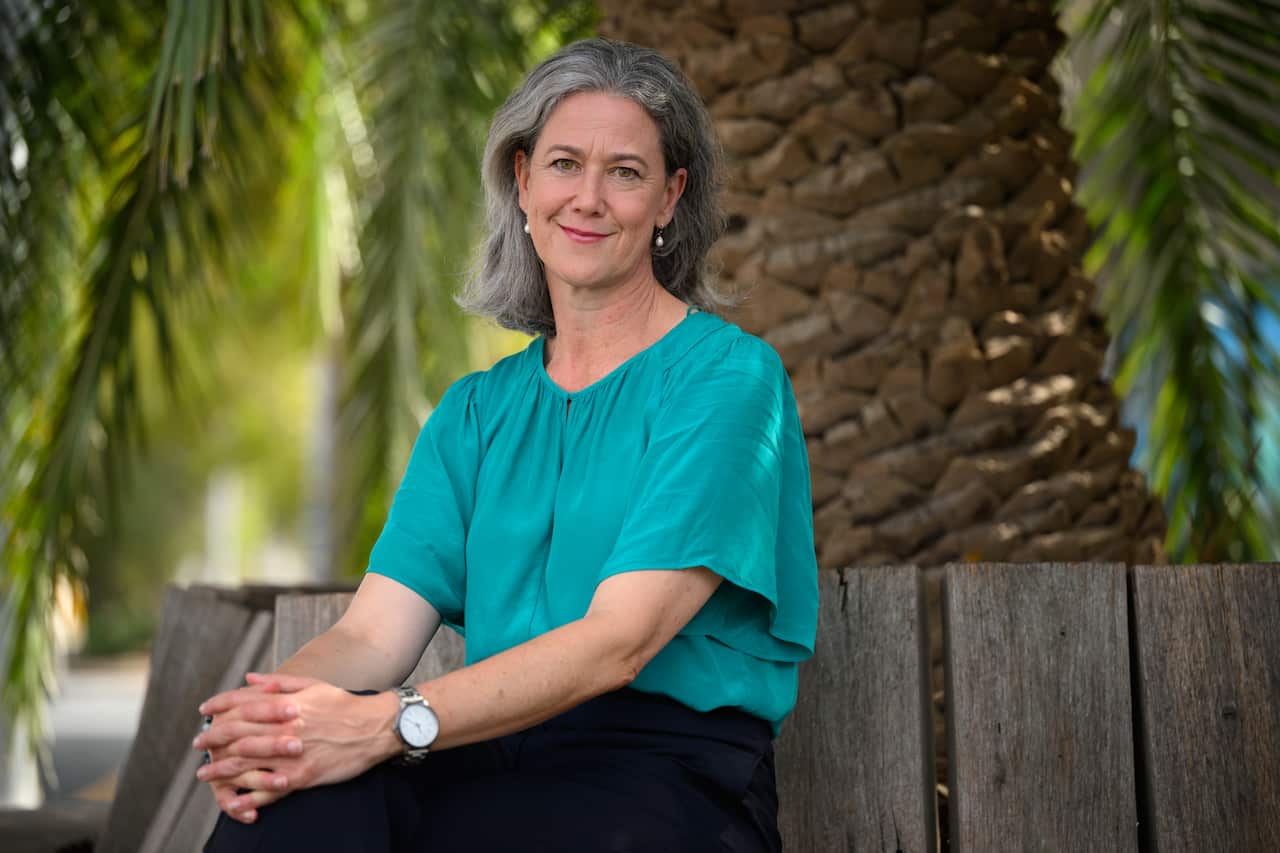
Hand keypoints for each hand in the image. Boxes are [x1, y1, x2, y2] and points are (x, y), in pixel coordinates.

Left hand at [194, 673, 399, 818]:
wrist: (376, 727)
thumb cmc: (344, 704)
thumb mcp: (313, 686)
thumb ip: (279, 683)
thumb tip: (249, 679)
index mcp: (287, 703)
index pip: (243, 703)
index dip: (219, 706)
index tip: (204, 711)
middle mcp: (285, 727)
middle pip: (238, 733)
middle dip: (212, 739)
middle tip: (198, 744)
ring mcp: (292, 753)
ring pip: (246, 762)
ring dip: (220, 769)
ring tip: (205, 774)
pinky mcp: (302, 776)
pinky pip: (268, 788)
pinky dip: (248, 795)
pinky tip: (233, 798)